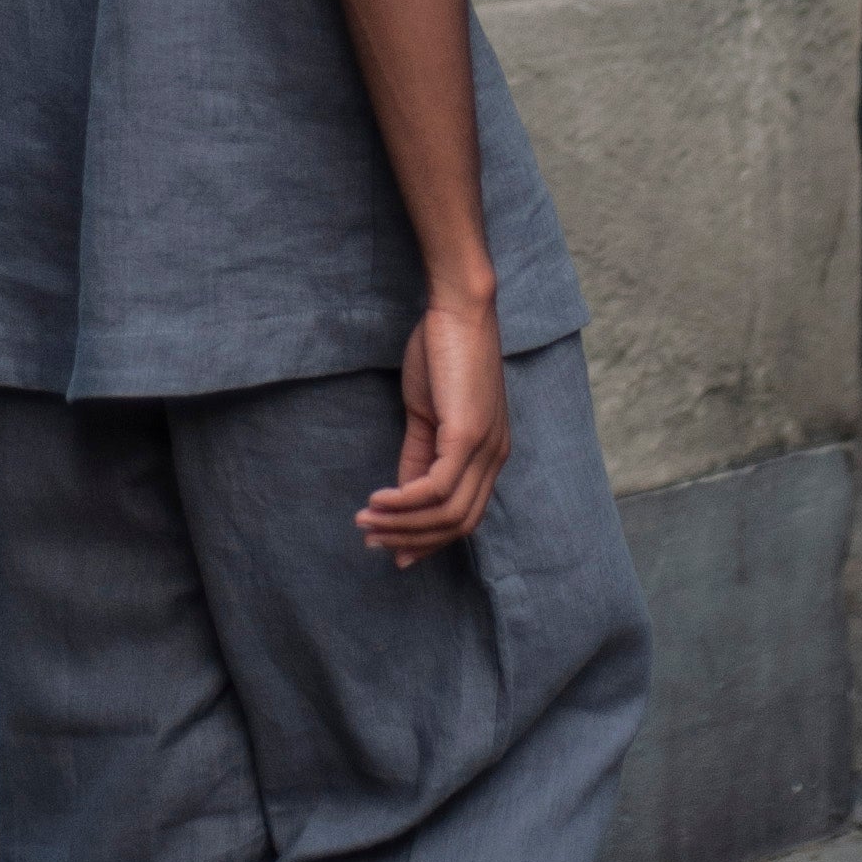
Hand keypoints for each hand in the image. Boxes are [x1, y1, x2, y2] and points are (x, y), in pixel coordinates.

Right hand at [358, 289, 509, 567]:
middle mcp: (495, 457)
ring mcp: (484, 448)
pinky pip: (436, 487)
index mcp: (490, 453)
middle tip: (372, 542)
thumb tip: (401, 497)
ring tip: (366, 523)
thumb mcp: (428, 414)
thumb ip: (418, 456)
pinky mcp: (467, 435)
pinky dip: (404, 502)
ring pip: (447, 513)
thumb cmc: (444, 353)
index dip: (430, 540)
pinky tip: (377, 501)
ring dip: (402, 525)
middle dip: (413, 540)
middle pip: (459, 524)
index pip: (466, 516)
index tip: (395, 552)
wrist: (459, 309)